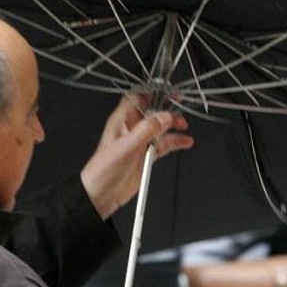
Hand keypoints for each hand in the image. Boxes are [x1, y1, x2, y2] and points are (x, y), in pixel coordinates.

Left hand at [80, 94, 193, 219]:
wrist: (101, 194)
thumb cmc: (103, 170)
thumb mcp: (126, 147)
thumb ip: (146, 130)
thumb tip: (163, 116)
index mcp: (121, 121)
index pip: (138, 98)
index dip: (152, 92)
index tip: (168, 92)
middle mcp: (131, 129)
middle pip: (153, 111)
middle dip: (167, 108)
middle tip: (181, 106)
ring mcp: (140, 142)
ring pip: (161, 127)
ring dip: (173, 125)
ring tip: (183, 126)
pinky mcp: (146, 155)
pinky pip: (164, 144)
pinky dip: (176, 142)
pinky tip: (184, 141)